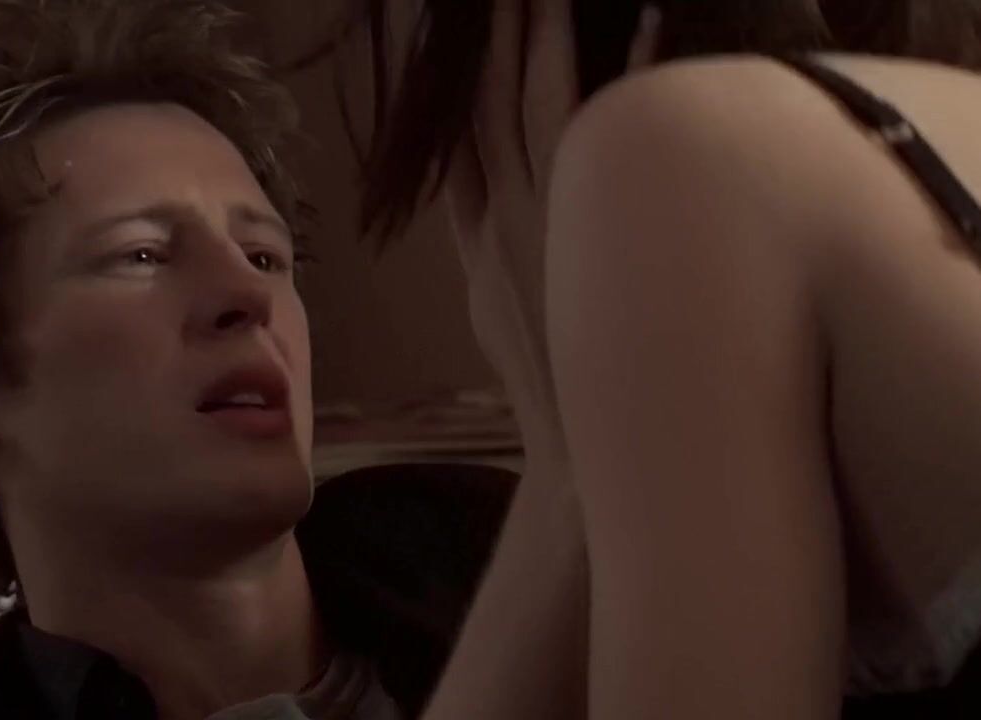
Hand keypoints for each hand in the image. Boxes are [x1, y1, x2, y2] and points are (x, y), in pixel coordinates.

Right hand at [441, 2, 661, 473]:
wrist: (579, 453)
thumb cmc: (546, 381)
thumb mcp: (491, 310)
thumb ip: (480, 247)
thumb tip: (472, 195)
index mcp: (476, 238)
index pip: (452, 138)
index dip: (447, 78)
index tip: (443, 28)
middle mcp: (504, 219)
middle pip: (482, 109)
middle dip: (484, 39)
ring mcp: (552, 219)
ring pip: (535, 108)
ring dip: (536, 38)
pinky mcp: (601, 228)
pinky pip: (612, 138)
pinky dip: (630, 76)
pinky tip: (651, 25)